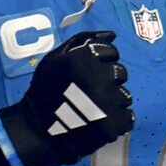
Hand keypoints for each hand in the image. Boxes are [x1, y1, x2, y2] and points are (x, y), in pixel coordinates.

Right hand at [0, 28, 132, 165]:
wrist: (37, 130)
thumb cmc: (45, 91)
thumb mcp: (55, 58)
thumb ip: (83, 40)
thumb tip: (111, 35)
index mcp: (83, 58)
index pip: (112, 52)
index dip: (101, 62)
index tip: (88, 73)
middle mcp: (98, 78)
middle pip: (120, 73)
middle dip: (108, 81)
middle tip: (89, 93)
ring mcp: (107, 103)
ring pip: (125, 96)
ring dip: (113, 102)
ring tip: (93, 109)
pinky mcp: (112, 125)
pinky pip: (127, 118)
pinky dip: (117, 121)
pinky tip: (100, 122)